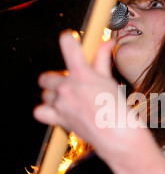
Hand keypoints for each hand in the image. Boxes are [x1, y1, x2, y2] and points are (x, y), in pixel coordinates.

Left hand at [33, 31, 132, 160]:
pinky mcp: (58, 118)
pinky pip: (40, 111)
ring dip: (54, 96)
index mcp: (81, 73)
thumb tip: (107, 43)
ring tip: (69, 101)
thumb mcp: (109, 79)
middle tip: (72, 85)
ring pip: (45, 94)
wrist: (116, 134)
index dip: (69, 40)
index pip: (67, 44)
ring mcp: (60, 103)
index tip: (70, 40)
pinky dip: (46, 110)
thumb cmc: (115, 108)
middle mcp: (67, 87)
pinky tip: (58, 111)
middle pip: (47, 77)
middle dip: (57, 80)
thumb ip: (102, 59)